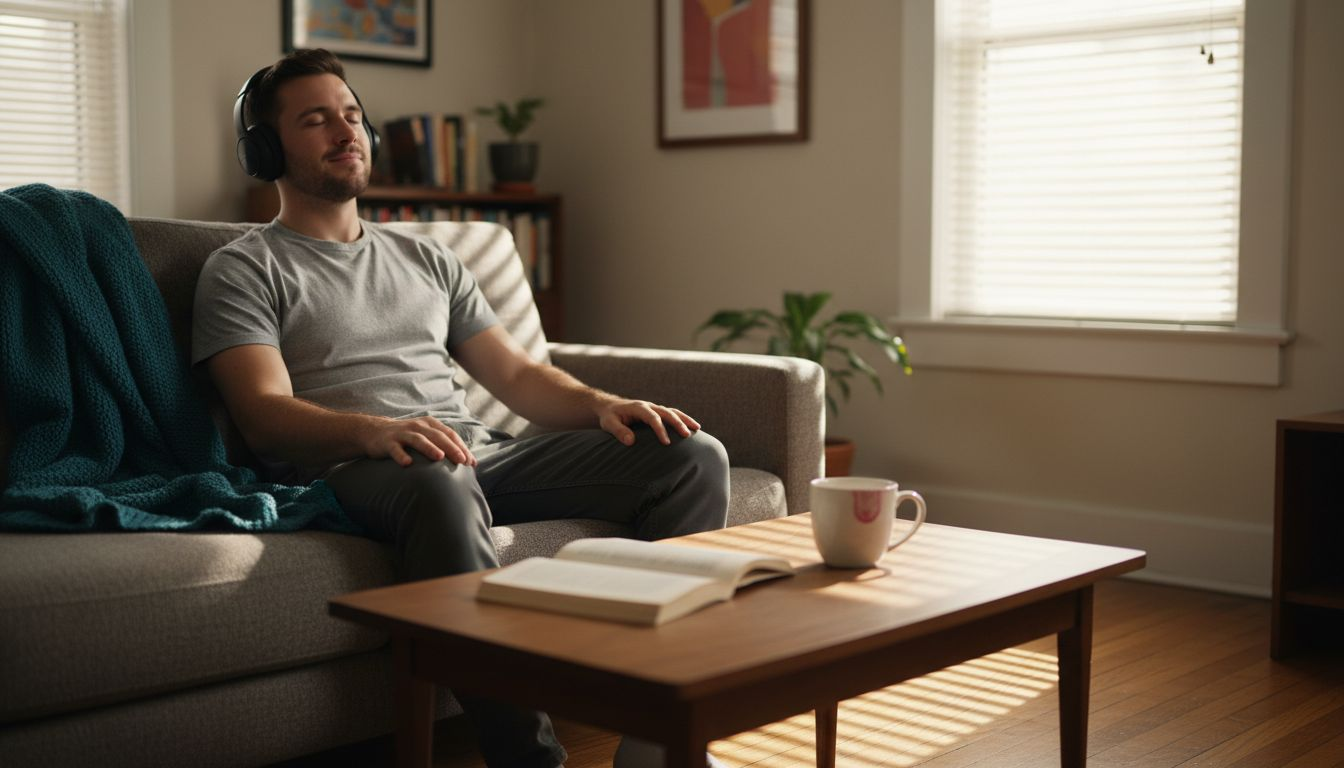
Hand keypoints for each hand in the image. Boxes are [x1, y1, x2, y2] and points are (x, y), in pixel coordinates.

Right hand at [358, 416, 475, 466]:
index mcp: (430, 424)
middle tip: (462, 461)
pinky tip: (407, 464)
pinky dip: (401, 455)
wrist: (374, 432)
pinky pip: (395, 449)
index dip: (461, 447)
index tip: (471, 462)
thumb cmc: (407, 438)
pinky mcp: (388, 442)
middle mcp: (418, 426)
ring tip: (439, 457)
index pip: (449, 434)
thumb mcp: (425, 436)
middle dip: (451, 448)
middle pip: (437, 436)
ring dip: (429, 448)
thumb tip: (467, 462)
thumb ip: (443, 445)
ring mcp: (402, 433)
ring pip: (418, 439)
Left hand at [597, 399, 700, 445]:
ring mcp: (654, 408)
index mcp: (638, 407)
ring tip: (697, 429)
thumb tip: (630, 441)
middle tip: (687, 435)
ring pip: (673, 411)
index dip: (660, 429)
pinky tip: (692, 428)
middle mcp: (649, 406)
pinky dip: (683, 419)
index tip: (666, 443)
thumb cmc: (610, 417)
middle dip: (678, 423)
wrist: (610, 407)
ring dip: (685, 419)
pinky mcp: (657, 412)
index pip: (653, 418)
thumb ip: (619, 431)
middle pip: (667, 412)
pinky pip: (673, 414)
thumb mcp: (609, 423)